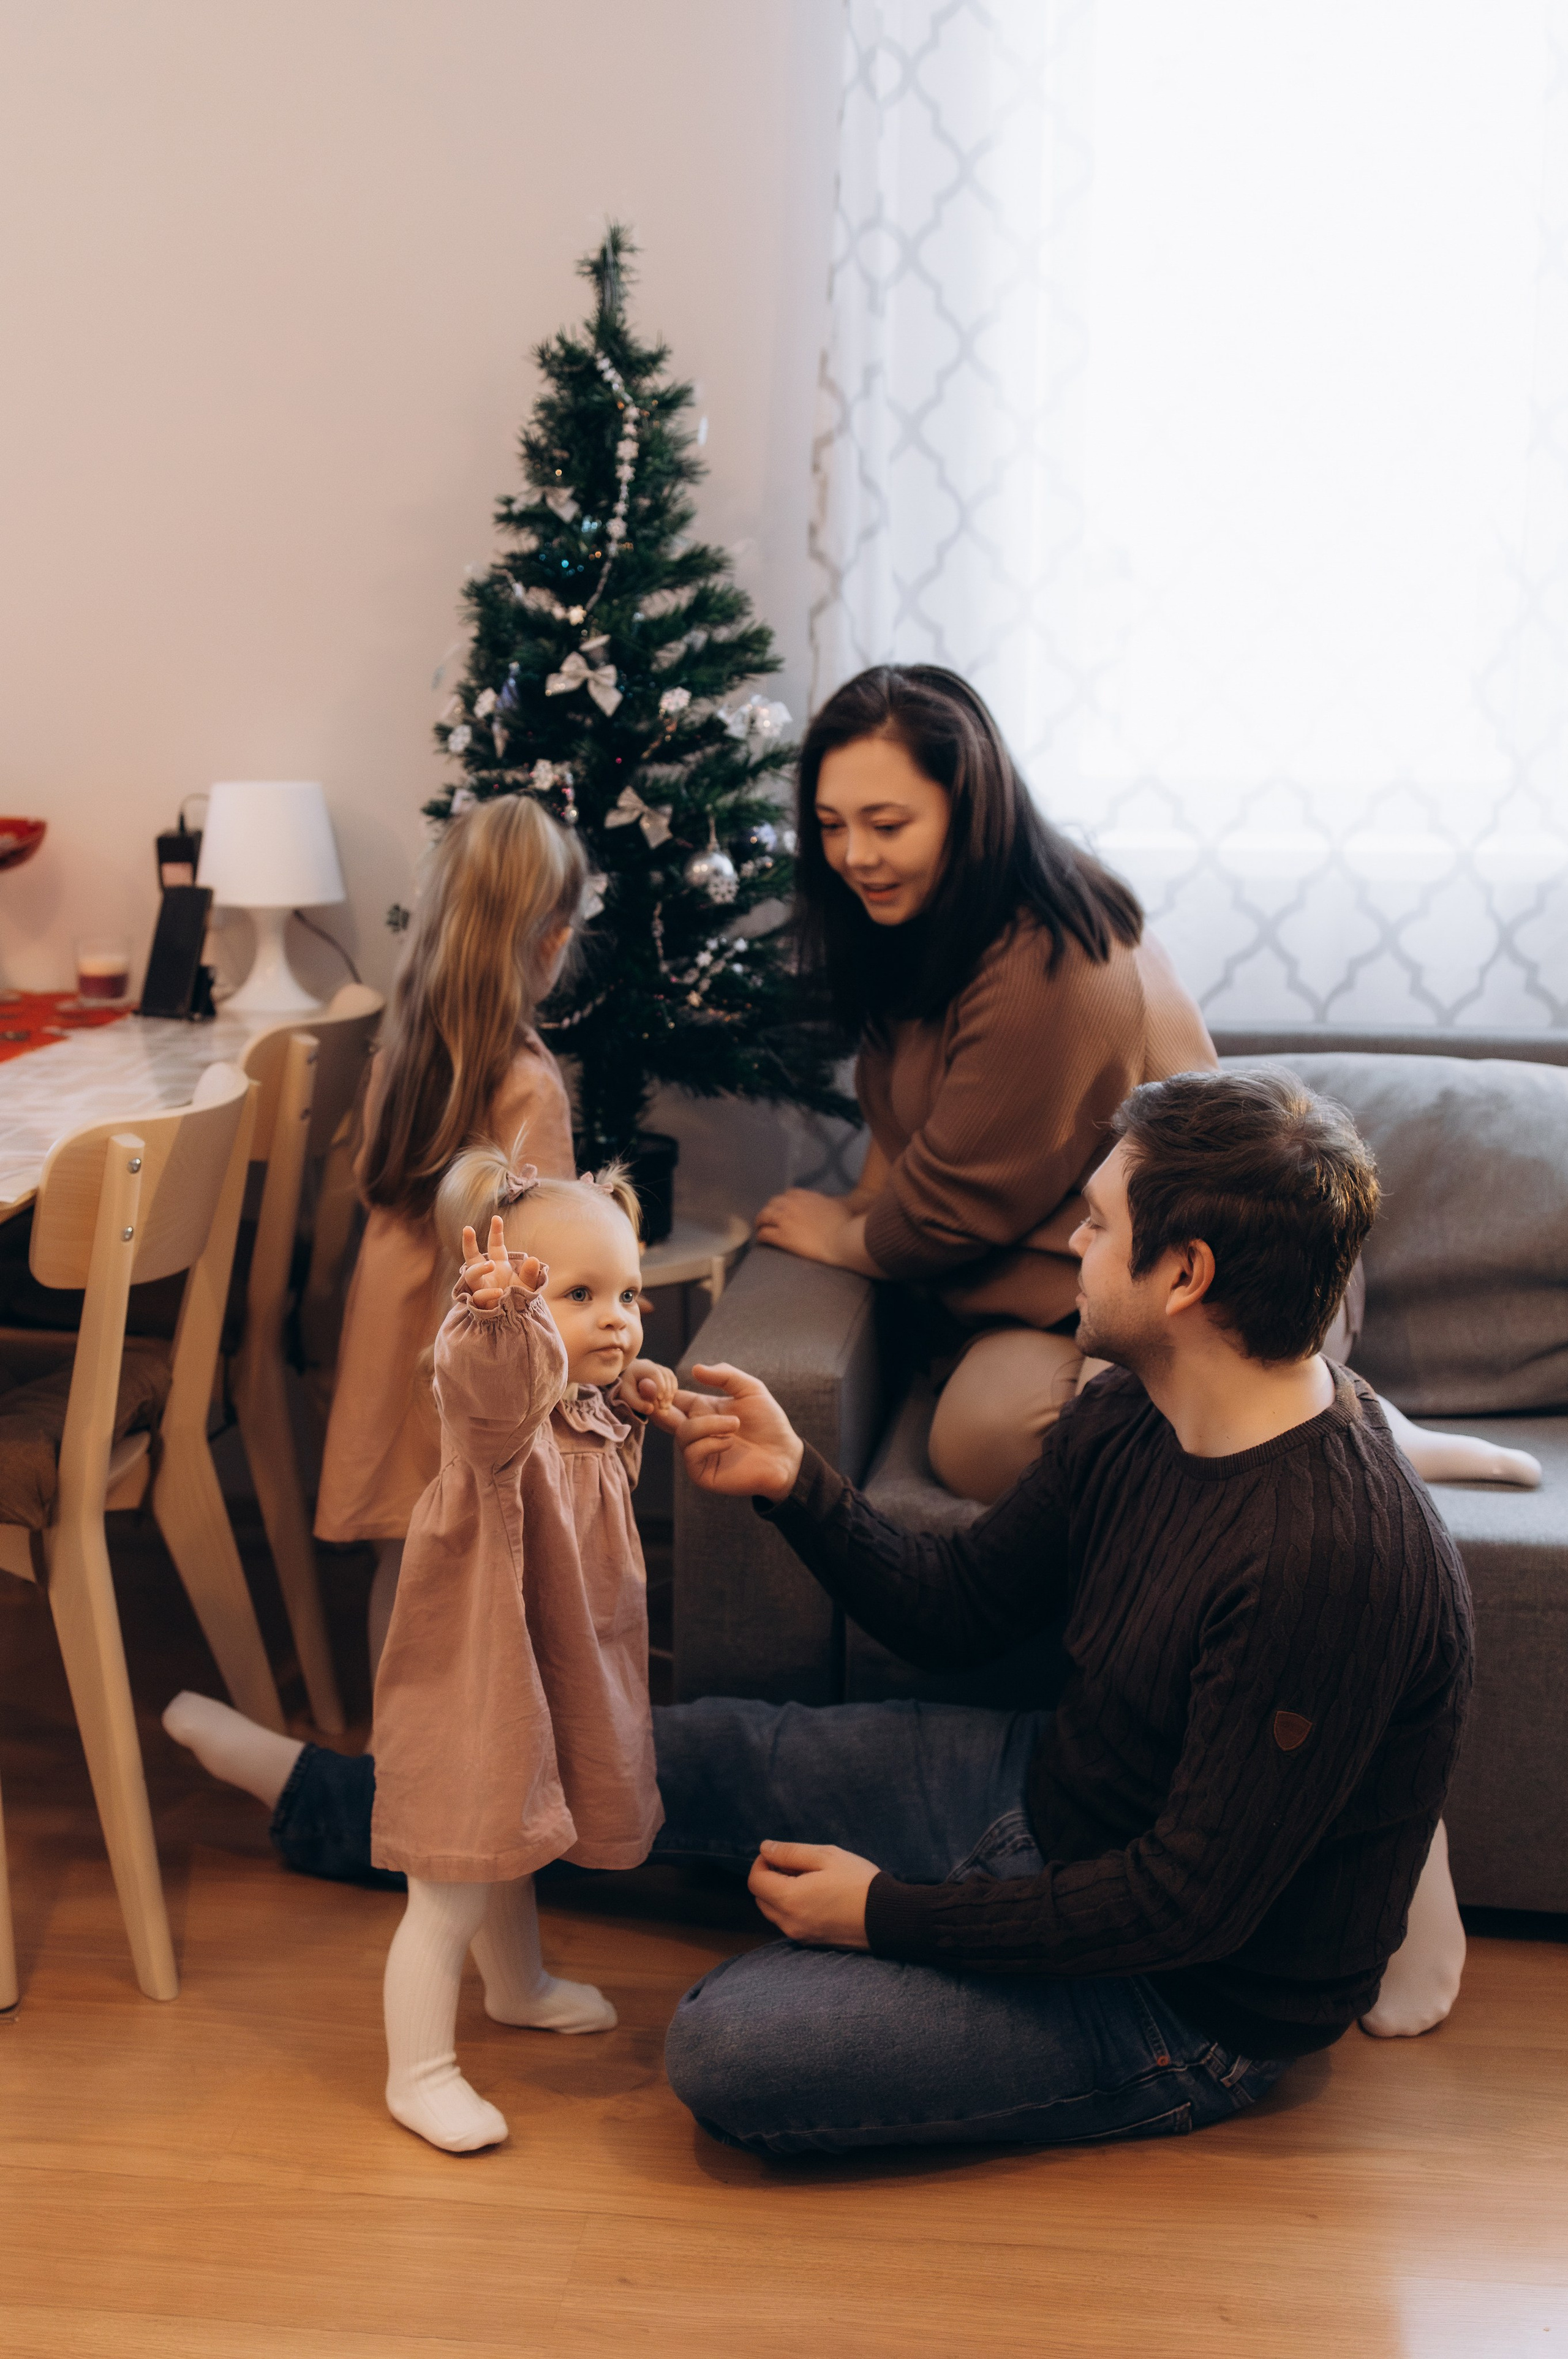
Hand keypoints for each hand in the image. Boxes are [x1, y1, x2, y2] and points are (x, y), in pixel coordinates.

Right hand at [460, 1217, 544, 1309]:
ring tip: (490, 1265)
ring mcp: (481, 1288)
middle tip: (467, 1228)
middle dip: (468, 1242)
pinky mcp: (480, 1303)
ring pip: (470, 1275)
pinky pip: (479, 1296)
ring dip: (479, 1268)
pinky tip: (499, 1292)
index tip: (496, 1217)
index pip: (495, 1246)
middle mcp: (487, 1274)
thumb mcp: (529, 1285)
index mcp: (499, 1265)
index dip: (495, 1232)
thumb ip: (531, 1273)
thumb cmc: (519, 1299)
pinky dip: (488, 1293)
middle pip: (472, 1257)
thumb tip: (533, 1259)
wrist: (516, 1319)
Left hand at [615, 1358, 677, 1415]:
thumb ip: (637, 1403)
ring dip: (670, 1392)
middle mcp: (651, 1364)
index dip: (660, 1386)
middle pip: (665, 1375)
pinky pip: (672, 1379)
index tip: (660, 1400)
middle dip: (666, 1392)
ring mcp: (658, 1367)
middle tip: (665, 1407)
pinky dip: (672, 1389)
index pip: (655, 1373)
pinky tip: (668, 1400)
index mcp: (641, 1367)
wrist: (624, 1380)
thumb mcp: (627, 1396)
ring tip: (666, 1406)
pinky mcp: (663, 1372)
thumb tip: (651, 1409)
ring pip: (670, 1377)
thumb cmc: (625, 1388)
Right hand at [646, 1362, 802, 1501]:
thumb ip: (725, 1375)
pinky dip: (711, 1443)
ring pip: (683, 1433)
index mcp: (702, 1410)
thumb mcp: (750, 1389)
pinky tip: (729, 1443)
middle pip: (663, 1416)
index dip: (661, 1389)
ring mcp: (697, 1452)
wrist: (785, 1455)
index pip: (672, 1398)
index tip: (657, 1381)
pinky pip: (693, 1453)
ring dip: (710, 1425)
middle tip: (658, 1396)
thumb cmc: (769, 1423)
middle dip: (658, 1405)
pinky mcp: (701, 1472)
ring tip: (735, 1424)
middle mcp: (696, 1431)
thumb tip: (695, 1369)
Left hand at [747, 1841, 876, 1949]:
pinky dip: (792, 1907)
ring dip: (779, 1893)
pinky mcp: (812, 1942)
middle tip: (794, 1865)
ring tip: (807, 1879)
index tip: (779, 1854)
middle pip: (761, 1898)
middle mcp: (789, 1923)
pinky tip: (816, 1895)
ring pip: (774, 1912)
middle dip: (769, 1878)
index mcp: (789, 1900)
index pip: (755, 1881)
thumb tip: (764, 1848)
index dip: (762, 1862)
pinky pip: (789, 1923)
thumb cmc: (858, 1882)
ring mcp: (800, 1936)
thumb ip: (790, 1852)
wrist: (887, 1918)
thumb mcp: (826, 1856)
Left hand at [755, 1187, 856, 1264]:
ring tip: (760, 1228)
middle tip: (769, 1218)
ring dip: (760, 1222)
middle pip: (773, 1203)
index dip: (783, 1202)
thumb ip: (828, 1202)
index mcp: (806, 1196)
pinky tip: (761, 1240)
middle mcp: (793, 1204)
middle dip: (770, 1210)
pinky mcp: (781, 1236)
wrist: (842, 1239)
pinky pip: (764, 1234)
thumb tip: (829, 1204)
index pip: (788, 1195)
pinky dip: (761, 1236)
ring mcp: (785, 1219)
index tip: (783, 1209)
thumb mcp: (838, 1206)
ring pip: (764, 1216)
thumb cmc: (845, 1225)